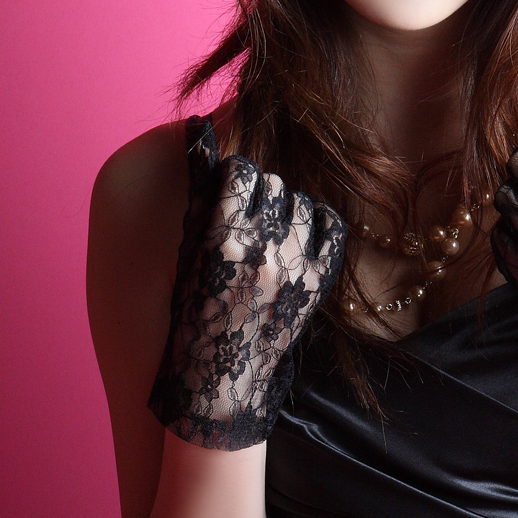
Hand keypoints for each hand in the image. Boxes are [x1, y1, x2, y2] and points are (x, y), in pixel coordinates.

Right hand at [149, 118, 345, 449]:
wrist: (222, 382)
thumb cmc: (193, 315)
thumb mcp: (186, 255)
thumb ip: (199, 199)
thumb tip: (205, 135)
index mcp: (221, 239)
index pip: (240, 170)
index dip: (234, 174)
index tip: (230, 184)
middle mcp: (261, 249)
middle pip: (273, 184)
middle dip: (261, 192)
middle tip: (251, 211)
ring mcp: (295, 266)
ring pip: (301, 202)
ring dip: (287, 207)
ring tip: (272, 229)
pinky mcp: (318, 283)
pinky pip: (331, 226)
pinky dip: (318, 222)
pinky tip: (302, 233)